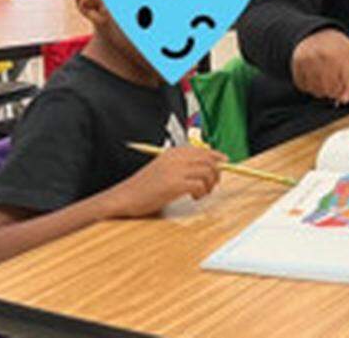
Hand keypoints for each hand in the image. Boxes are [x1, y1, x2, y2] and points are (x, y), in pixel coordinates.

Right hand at [106, 147, 225, 217]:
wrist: (124, 197)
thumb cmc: (144, 187)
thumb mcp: (164, 169)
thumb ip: (183, 165)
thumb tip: (209, 167)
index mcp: (174, 152)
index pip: (203, 150)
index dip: (217, 157)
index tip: (224, 163)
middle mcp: (176, 158)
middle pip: (209, 160)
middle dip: (216, 173)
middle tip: (212, 185)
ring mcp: (175, 170)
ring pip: (207, 173)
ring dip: (209, 185)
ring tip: (200, 194)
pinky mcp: (174, 185)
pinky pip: (199, 186)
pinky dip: (201, 193)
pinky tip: (193, 198)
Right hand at [291, 28, 348, 108]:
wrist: (316, 33)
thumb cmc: (339, 50)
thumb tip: (347, 101)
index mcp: (342, 51)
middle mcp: (324, 55)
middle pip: (333, 89)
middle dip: (338, 92)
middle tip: (338, 87)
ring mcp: (308, 59)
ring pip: (318, 91)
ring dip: (324, 91)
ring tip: (326, 78)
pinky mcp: (297, 64)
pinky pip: (305, 88)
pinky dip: (311, 87)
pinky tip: (315, 76)